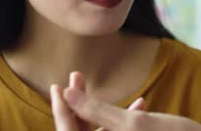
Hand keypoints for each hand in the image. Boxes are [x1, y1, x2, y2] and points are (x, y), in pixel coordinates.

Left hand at [51, 71, 200, 130]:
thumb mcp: (134, 123)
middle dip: (79, 105)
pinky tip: (141, 104)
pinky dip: (122, 121)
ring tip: (110, 86)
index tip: (59, 84)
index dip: (62, 108)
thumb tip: (65, 94)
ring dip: (100, 111)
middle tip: (77, 77)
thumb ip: (96, 110)